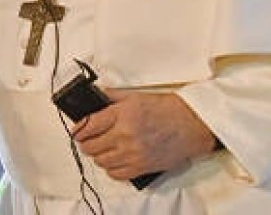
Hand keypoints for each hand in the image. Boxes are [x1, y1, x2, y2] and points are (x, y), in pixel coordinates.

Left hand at [72, 91, 216, 181]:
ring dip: (98, 156)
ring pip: (101, 161)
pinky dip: (111, 168)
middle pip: (91, 146)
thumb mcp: (137, 96)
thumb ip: (113, 97)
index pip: (88, 125)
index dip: (78, 129)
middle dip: (86, 143)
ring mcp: (133, 153)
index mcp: (122, 114)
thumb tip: (97, 96)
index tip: (77, 131)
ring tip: (103, 149)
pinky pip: (116, 174)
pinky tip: (115, 160)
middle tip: (88, 140)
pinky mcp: (142, 167)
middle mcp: (125, 135)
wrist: (193, 125)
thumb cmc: (169, 109)